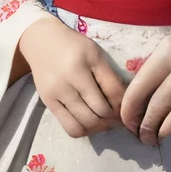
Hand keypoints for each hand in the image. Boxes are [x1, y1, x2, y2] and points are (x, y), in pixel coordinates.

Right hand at [15, 16, 126, 138]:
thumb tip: (125, 106)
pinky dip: (84, 130)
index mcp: (86, 62)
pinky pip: (70, 127)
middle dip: (114, 119)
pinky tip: (89, 123)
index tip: (128, 107)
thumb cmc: (74, 46)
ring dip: (101, 127)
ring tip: (105, 122)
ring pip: (86, 124)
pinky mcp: (48, 103)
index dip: (124, 104)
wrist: (42, 41)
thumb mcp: (96, 54)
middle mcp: (69, 79)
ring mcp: (56, 93)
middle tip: (119, 118)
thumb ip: (110, 78)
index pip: (113, 92)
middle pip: (100, 112)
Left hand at [119, 23, 170, 145]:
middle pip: (152, 98)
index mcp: (165, 52)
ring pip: (166, 108)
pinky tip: (162, 133)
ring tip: (146, 137)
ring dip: (153, 126)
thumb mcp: (169, 48)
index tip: (124, 117)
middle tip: (133, 131)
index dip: (129, 104)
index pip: (140, 82)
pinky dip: (169, 125)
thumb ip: (153, 68)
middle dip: (139, 119)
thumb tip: (135, 95)